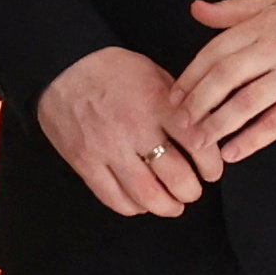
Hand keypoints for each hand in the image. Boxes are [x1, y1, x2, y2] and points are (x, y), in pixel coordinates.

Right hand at [37, 45, 219, 215]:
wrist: (63, 67)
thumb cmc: (112, 70)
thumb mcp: (154, 74)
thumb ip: (178, 105)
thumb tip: (203, 133)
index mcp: (156, 105)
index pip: (197, 144)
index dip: (211, 165)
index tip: (212, 172)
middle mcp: (135, 129)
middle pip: (175, 177)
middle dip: (190, 192)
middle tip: (192, 191)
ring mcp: (108, 149)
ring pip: (146, 195)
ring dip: (165, 206)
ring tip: (172, 204)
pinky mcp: (85, 162)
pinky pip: (113, 197)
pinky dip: (132, 207)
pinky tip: (140, 203)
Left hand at [172, 0, 275, 162]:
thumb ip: (234, 10)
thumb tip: (196, 9)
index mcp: (264, 25)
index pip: (216, 52)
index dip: (191, 77)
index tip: (175, 97)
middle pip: (226, 78)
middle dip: (198, 104)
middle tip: (181, 124)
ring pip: (247, 103)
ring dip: (218, 125)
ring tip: (200, 142)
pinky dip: (252, 140)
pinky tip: (233, 152)